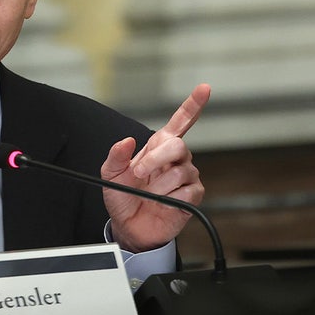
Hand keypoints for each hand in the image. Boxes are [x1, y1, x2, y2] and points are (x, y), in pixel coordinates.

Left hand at [101, 83, 210, 251]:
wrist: (130, 226)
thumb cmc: (123, 197)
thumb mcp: (110, 174)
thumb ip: (115, 155)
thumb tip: (126, 141)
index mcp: (159, 146)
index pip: (181, 121)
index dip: (193, 105)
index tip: (204, 88)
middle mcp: (177, 158)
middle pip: (178, 146)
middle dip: (156, 160)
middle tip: (138, 174)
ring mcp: (187, 176)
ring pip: (179, 172)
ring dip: (157, 186)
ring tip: (148, 194)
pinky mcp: (193, 196)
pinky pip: (186, 192)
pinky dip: (169, 199)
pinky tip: (162, 203)